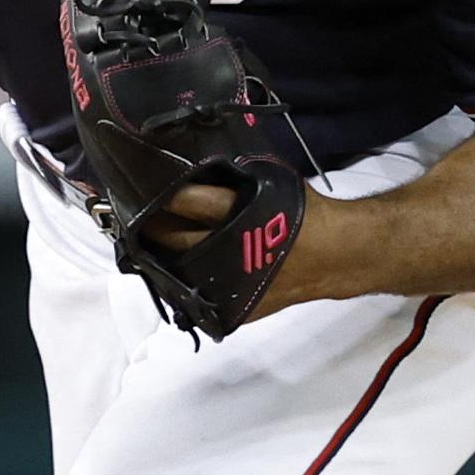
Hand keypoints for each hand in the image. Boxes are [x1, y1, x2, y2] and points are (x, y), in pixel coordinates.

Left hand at [145, 178, 350, 317]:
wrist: (335, 256)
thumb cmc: (302, 213)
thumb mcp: (269, 184)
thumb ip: (233, 178)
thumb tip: (195, 165)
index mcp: (240, 215)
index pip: (188, 201)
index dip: (164, 195)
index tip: (143, 188)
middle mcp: (230, 253)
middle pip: (173, 240)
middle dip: (152, 227)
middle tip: (140, 216)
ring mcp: (229, 286)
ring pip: (176, 271)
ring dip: (160, 256)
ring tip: (150, 242)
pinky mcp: (231, 308)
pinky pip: (193, 295)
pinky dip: (180, 280)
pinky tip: (171, 268)